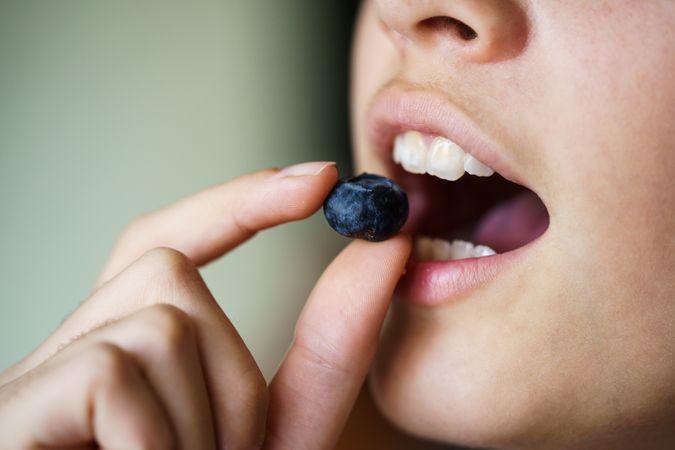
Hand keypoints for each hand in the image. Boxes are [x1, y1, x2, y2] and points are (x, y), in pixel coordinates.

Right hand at [0, 161, 411, 449]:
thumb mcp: (275, 440)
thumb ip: (326, 353)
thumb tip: (384, 251)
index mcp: (126, 361)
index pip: (170, 246)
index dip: (237, 204)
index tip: (316, 180)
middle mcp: (72, 356)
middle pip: (170, 274)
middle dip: (230, 371)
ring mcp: (33, 383)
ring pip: (159, 320)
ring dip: (203, 418)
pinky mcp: (14, 412)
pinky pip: (114, 374)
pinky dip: (157, 441)